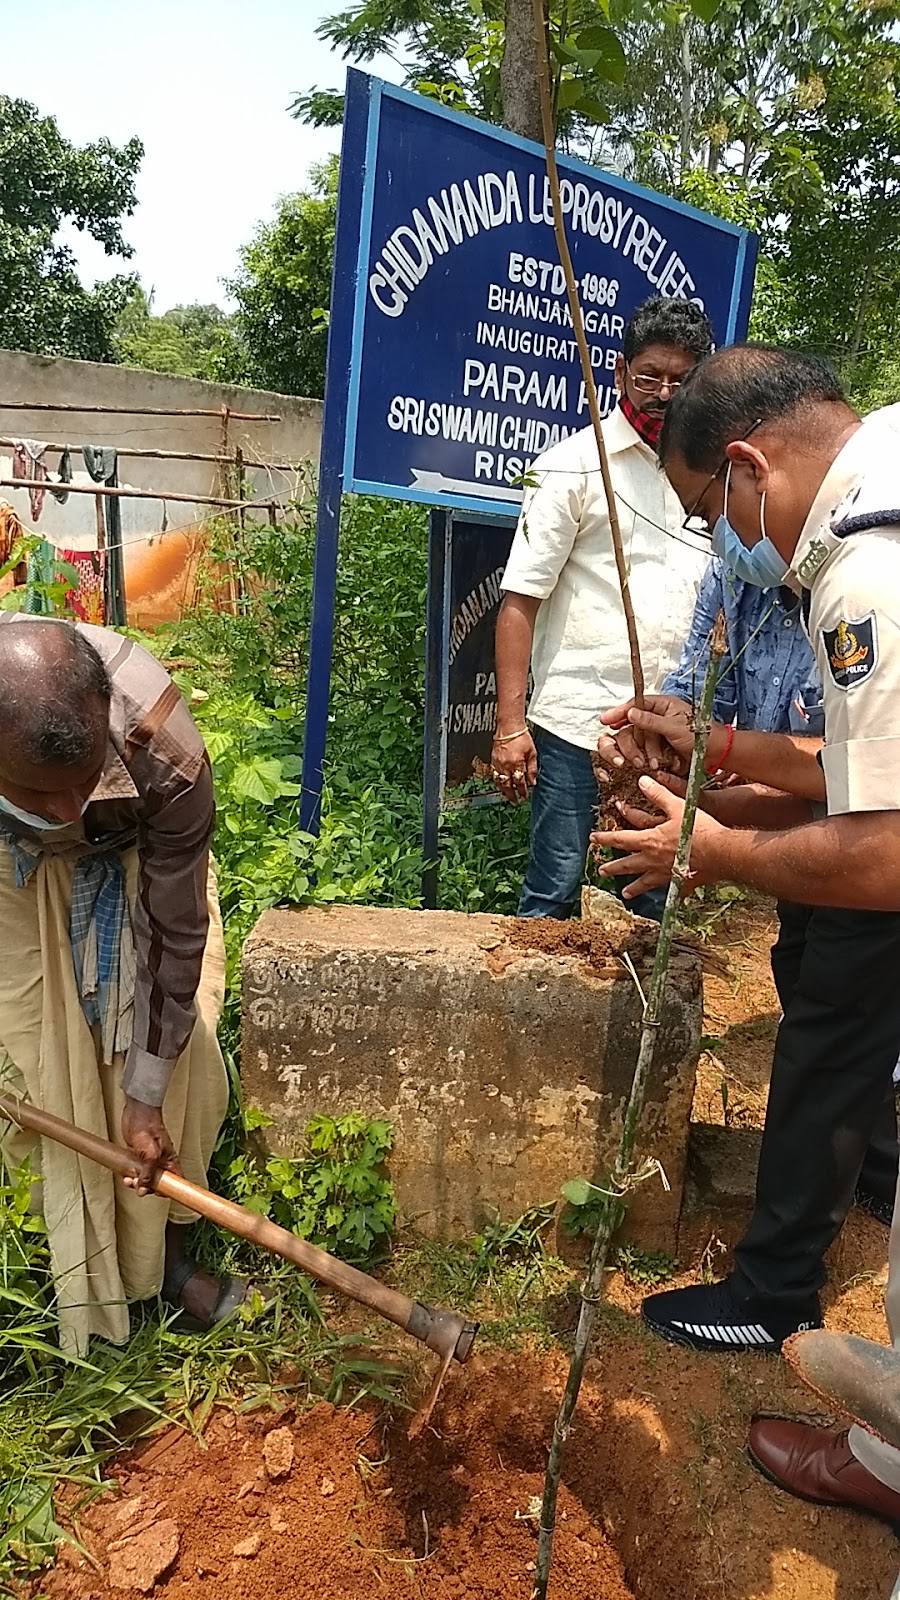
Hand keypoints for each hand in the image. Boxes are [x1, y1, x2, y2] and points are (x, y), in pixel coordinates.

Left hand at [121, 1097, 181, 1195]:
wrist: (137, 1113)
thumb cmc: (148, 1128)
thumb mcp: (150, 1155)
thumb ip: (148, 1174)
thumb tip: (144, 1189)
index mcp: (170, 1161)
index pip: (175, 1181)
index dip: (168, 1190)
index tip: (157, 1193)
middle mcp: (161, 1162)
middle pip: (158, 1183)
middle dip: (146, 1187)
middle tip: (137, 1185)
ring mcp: (150, 1160)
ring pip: (145, 1178)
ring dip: (136, 1182)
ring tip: (128, 1179)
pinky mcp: (139, 1157)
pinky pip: (136, 1171)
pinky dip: (130, 1175)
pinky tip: (125, 1174)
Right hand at [490, 730, 536, 803]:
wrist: (509, 727)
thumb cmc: (521, 737)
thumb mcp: (532, 753)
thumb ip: (532, 769)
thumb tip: (533, 782)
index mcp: (517, 763)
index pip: (520, 782)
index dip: (522, 791)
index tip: (525, 796)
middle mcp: (506, 765)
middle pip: (508, 785)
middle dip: (512, 795)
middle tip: (515, 801)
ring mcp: (498, 763)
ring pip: (499, 782)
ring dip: (504, 790)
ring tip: (507, 796)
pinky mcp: (493, 760)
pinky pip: (494, 775)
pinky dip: (498, 782)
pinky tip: (501, 784)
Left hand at [591, 774, 726, 898]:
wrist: (721, 852)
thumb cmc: (699, 828)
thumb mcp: (677, 806)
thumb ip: (658, 794)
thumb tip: (642, 781)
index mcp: (650, 841)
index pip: (620, 839)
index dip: (605, 838)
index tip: (593, 839)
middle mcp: (654, 860)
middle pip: (628, 865)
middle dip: (613, 868)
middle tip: (601, 871)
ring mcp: (667, 873)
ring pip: (645, 882)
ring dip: (634, 888)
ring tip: (624, 894)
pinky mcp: (682, 882)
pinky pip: (673, 891)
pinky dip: (669, 895)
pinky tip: (668, 899)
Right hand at [597, 695, 693, 778]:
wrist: (715, 754)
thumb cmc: (701, 735)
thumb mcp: (674, 726)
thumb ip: (650, 720)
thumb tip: (630, 713)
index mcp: (663, 705)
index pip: (635, 704)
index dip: (619, 712)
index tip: (605, 720)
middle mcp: (658, 717)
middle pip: (632, 725)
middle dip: (631, 741)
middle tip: (628, 753)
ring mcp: (658, 733)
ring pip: (637, 740)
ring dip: (640, 752)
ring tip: (649, 763)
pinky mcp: (659, 747)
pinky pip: (644, 751)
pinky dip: (646, 758)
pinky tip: (649, 765)